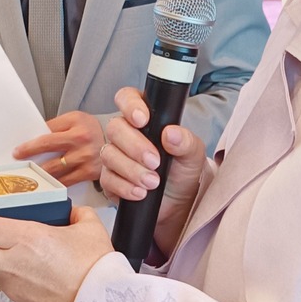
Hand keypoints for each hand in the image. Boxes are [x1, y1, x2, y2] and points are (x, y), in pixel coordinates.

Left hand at [0, 205, 115, 301]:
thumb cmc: (97, 270)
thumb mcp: (90, 229)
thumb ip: (76, 215)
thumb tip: (71, 214)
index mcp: (28, 238)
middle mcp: (13, 262)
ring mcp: (13, 284)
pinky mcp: (20, 301)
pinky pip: (2, 281)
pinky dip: (0, 271)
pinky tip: (13, 266)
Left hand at [13, 109, 104, 185]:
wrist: (117, 142)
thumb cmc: (92, 130)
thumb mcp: (75, 119)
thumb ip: (56, 126)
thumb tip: (34, 136)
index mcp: (76, 124)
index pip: (47, 135)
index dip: (30, 145)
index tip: (18, 151)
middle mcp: (81, 141)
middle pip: (48, 150)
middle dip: (30, 158)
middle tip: (18, 163)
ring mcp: (85, 158)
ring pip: (54, 169)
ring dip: (39, 173)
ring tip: (29, 174)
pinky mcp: (89, 173)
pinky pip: (66, 181)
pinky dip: (54, 183)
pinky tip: (46, 184)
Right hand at [99, 86, 206, 241]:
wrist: (178, 203)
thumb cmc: (183, 171)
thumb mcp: (193, 154)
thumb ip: (186, 141)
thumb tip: (171, 133)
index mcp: (146, 118)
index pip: (127, 98)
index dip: (130, 105)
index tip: (142, 119)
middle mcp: (126, 133)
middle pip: (115, 128)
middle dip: (135, 146)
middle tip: (155, 161)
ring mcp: (115, 156)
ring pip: (109, 155)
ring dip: (132, 170)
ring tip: (153, 182)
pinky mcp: (110, 180)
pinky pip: (108, 179)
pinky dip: (125, 187)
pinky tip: (141, 192)